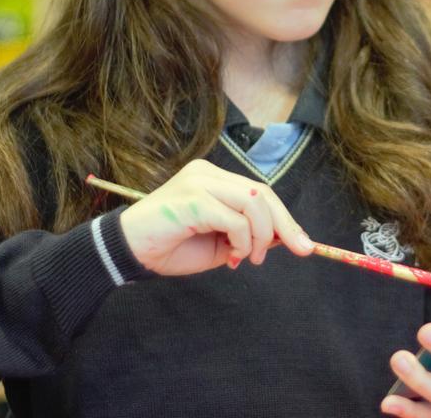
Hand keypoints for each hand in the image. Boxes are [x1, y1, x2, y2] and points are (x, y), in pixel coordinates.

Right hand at [119, 159, 314, 275]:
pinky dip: (242, 240)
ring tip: (249, 258)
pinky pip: (235, 219)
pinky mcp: (193, 198)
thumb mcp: (219, 243)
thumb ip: (247, 236)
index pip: (260, 191)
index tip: (303, 242)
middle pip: (263, 192)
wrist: (128, 253)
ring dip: (261, 236)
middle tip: (302, 249)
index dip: (284, 217)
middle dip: (286, 224)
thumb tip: (286, 238)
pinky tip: (233, 255)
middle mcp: (208, 173)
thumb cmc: (171, 247)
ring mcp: (200, 182)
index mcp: (214, 179)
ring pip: (254, 202)